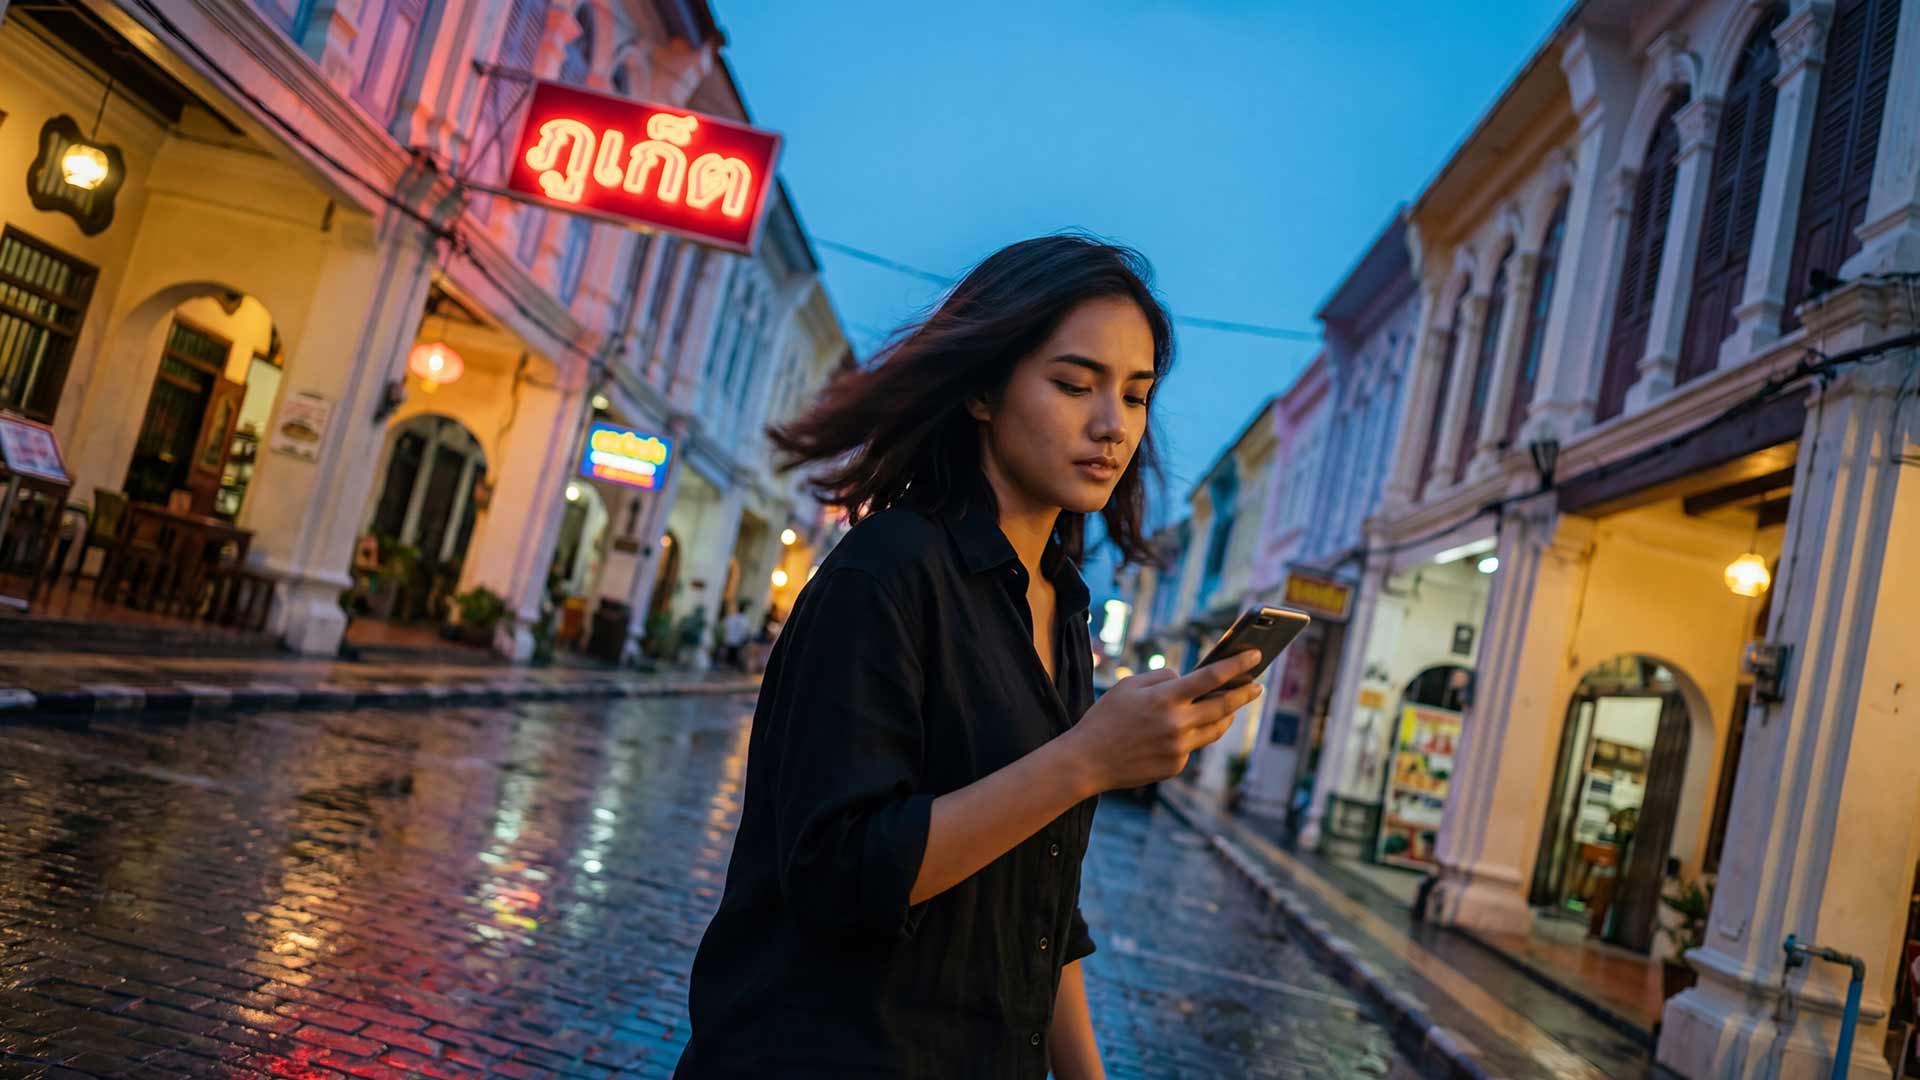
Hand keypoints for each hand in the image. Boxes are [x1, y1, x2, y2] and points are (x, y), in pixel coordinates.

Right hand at [1067, 651, 1264, 792]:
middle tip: (1258, 685)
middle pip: (1224, 705)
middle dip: (1245, 693)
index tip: (1255, 655)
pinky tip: (1188, 729)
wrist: (1087, 761)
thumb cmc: (1105, 717)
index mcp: (1164, 698)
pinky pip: (1194, 745)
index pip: (1211, 677)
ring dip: (1228, 715)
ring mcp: (1178, 747)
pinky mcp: (1176, 765)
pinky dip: (1193, 734)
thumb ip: (1161, 677)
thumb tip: (1188, 678)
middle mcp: (1176, 723)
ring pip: (1216, 729)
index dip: (1237, 664)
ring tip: (1232, 705)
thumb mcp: (1128, 685)